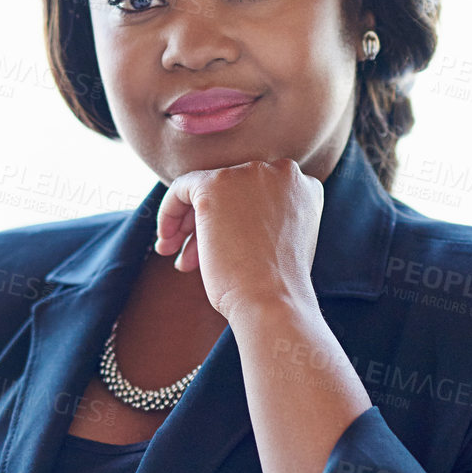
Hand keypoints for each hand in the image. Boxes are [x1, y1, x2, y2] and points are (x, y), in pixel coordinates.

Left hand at [152, 159, 324, 325]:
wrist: (272, 301)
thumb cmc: (275, 286)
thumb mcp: (280, 242)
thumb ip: (263, 218)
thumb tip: (224, 216)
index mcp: (304, 186)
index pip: (256, 194)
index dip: (233, 220)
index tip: (218, 249)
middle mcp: (281, 171)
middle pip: (230, 190)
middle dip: (206, 224)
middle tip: (188, 257)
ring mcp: (250, 174)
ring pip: (205, 189)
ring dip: (188, 224)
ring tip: (176, 256)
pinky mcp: (216, 183)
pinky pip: (181, 188)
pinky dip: (169, 213)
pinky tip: (166, 242)